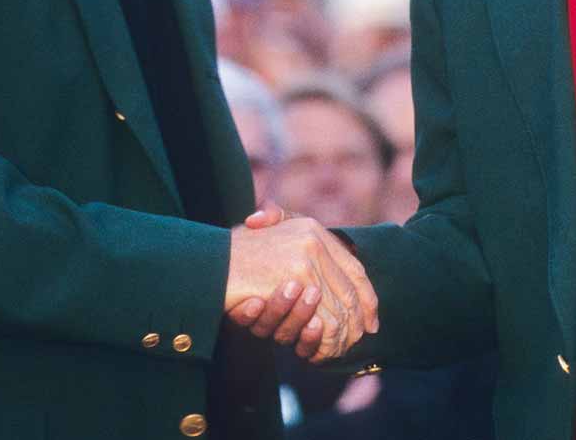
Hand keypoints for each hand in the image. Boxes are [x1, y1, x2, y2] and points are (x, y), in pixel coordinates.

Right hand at [225, 204, 377, 360]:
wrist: (205, 264)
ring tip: (338, 345)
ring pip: (336, 309)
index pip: (353, 267)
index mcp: (310, 228)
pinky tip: (316, 344)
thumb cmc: (233, 256)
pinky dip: (320, 339)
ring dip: (337, 335)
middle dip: (356, 320)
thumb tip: (322, 282)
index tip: (370, 319)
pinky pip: (320, 319)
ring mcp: (305, 261)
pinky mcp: (294, 280)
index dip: (366, 296)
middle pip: (350, 291)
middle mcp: (312, 241)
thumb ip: (294, 246)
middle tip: (358, 340)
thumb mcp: (266, 242)